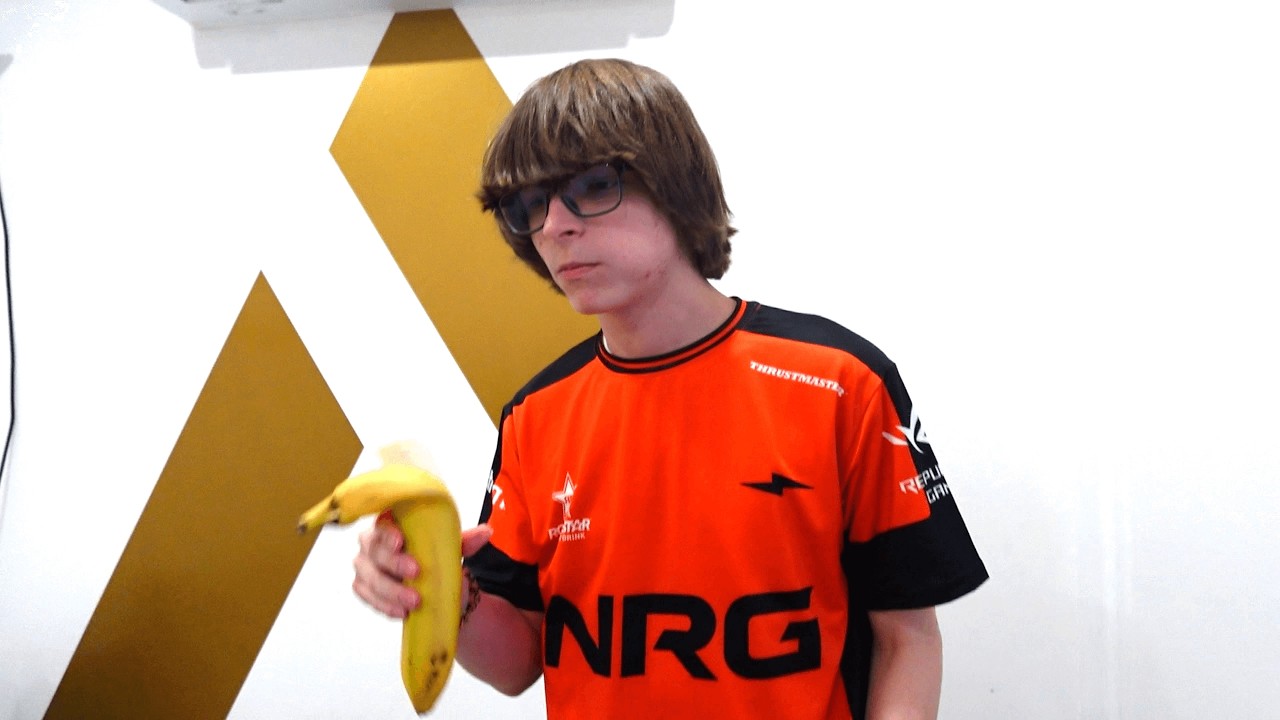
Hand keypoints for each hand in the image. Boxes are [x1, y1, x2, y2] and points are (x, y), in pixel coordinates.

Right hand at [353, 512, 491, 618]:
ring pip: (368, 577)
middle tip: (416, 573)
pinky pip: (367, 597)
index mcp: (391, 524)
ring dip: (391, 591)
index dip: (387, 532)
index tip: (401, 542)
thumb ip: (465, 541)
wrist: (436, 590)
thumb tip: (486, 532)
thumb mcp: (453, 550)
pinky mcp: (364, 588)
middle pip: (373, 550)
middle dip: (394, 563)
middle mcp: (372, 542)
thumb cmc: (437, 560)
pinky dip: (383, 605)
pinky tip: (401, 613)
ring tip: (414, 602)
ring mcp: (365, 566)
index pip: (382, 522)